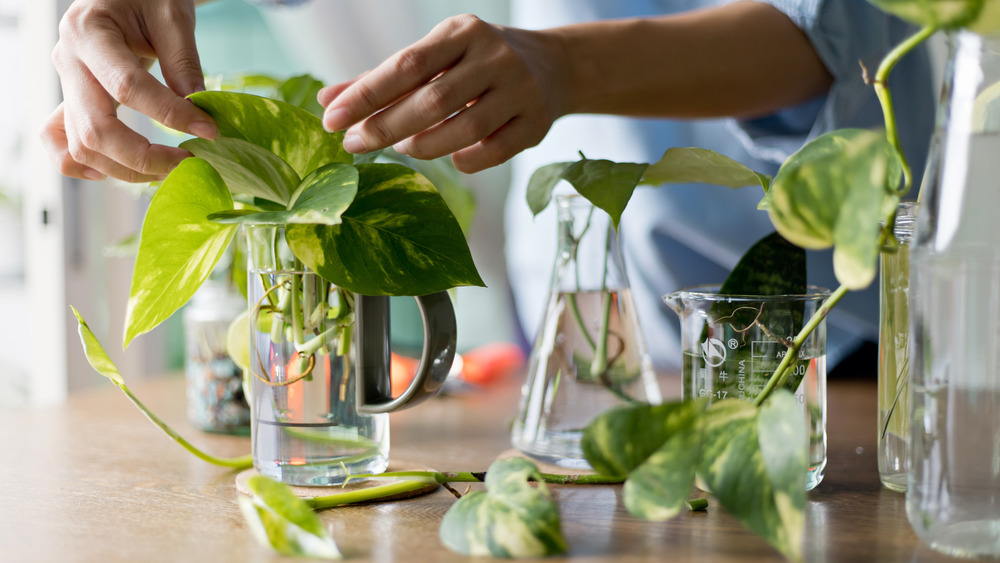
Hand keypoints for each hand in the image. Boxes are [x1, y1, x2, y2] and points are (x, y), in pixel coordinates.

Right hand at [43, 0, 217, 182]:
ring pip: (81, 146)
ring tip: (170, 169)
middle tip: (190, 162)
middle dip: (146, 157)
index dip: (170, 115)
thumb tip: (198, 111)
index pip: (128, 87)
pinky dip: (87, 166)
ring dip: (126, 169)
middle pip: (96, 129)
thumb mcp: (173, 15)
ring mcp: (66, 84)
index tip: (209, 131)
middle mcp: (68, 61)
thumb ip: (183, 62)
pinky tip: (123, 169)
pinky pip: (62, 144)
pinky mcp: (71, 101)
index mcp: (89, 32)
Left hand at [319, 15, 566, 173]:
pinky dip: (463, 160)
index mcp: (462, 32)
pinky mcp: (536, 123)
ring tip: (403, 148)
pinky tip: (449, 158)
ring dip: (424, 146)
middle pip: (433, 100)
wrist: (552, 66)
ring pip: (465, 130)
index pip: (406, 65)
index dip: (366, 95)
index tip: (332, 119)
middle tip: (354, 145)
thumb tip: (329, 101)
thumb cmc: (475, 63)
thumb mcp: (434, 57)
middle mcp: (494, 57)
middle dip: (386, 126)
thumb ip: (382, 79)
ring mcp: (520, 90)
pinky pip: (492, 152)